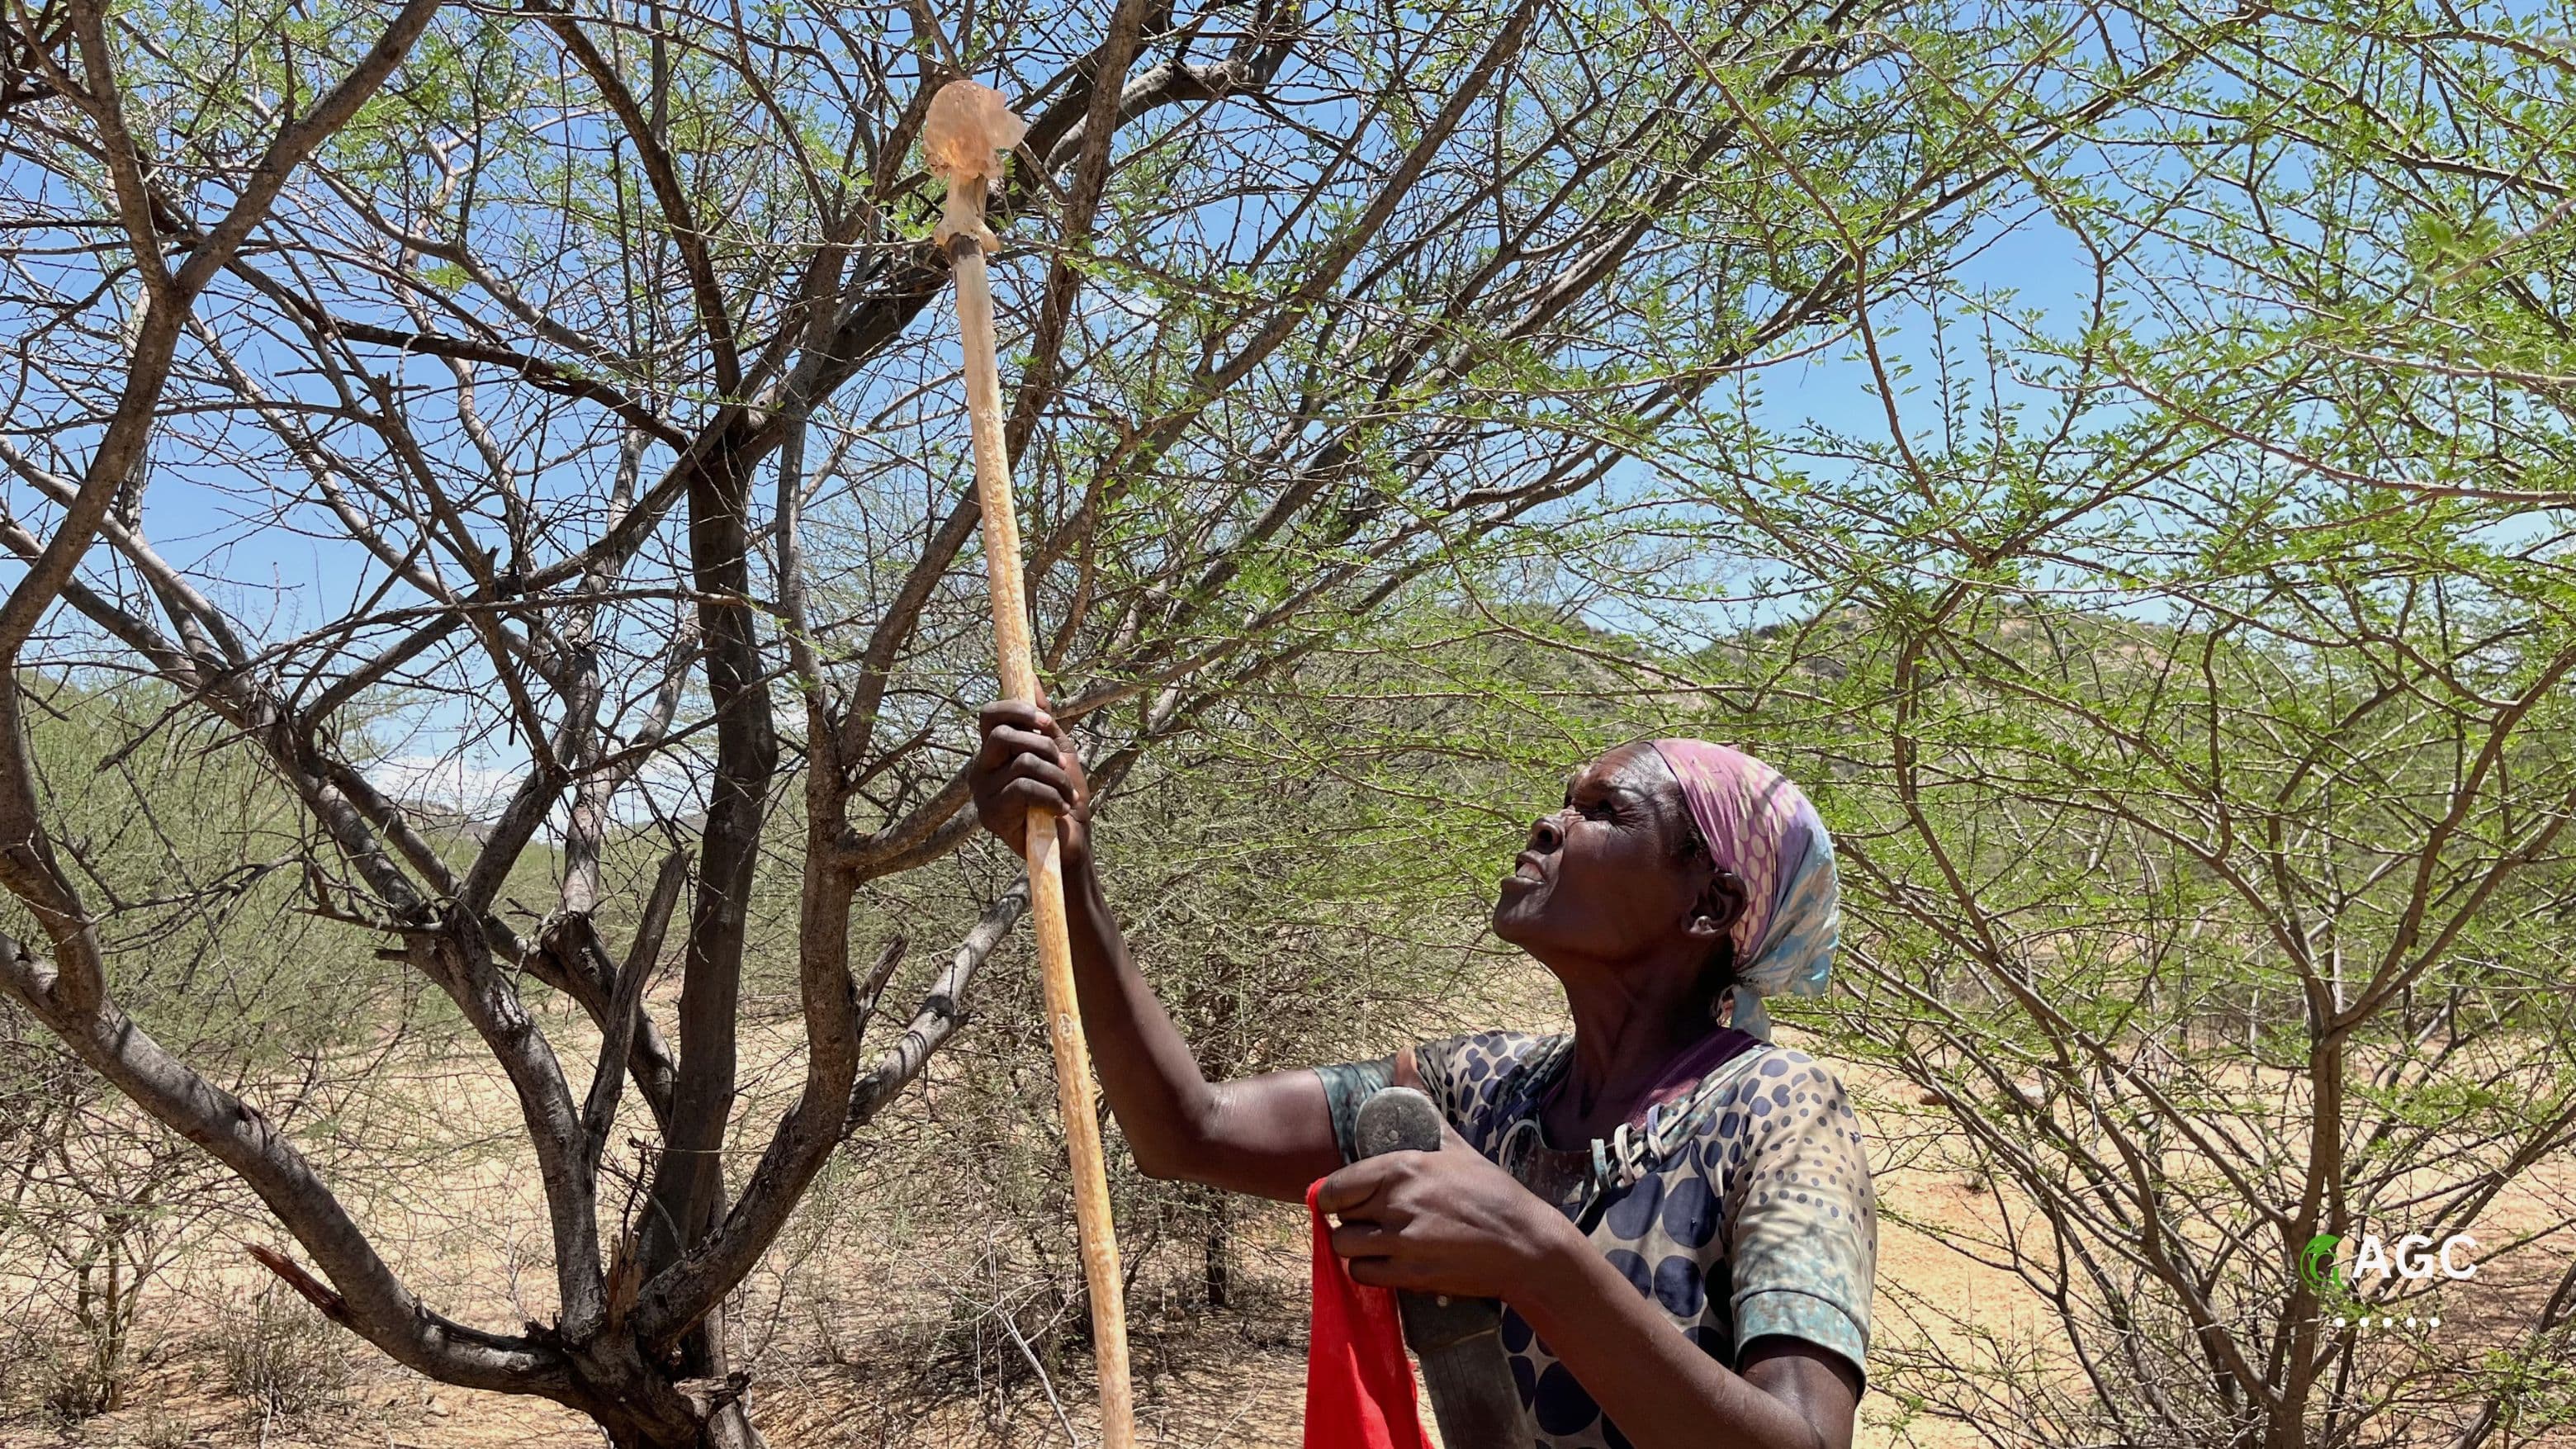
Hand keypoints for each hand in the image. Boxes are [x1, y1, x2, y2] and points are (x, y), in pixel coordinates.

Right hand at [971, 696, 1091, 860]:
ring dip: (1057, 777)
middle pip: (1001, 734)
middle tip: (1063, 764)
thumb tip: (1032, 679)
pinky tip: (1060, 809)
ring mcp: (982, 794)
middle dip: (1043, 745)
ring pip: (1022, 762)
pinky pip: (1024, 789)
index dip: (1017, 710)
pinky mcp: (991, 816)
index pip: (989, 715)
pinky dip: (1052, 796)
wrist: (1072, 843)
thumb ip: (1043, 721)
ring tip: (1067, 794)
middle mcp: (981, 770)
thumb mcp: (1058, 752)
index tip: (1047, 722)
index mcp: (994, 752)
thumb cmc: (1063, 796)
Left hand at [1316, 1123, 1577, 1299]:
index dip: (1337, 1194)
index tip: (1351, 1197)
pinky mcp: (1411, 1275)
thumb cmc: (1489, 1190)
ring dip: (1356, 1246)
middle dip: (1350, 1218)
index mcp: (1402, 1166)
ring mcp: (1403, 1242)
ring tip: (1380, 1240)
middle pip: (1338, 1217)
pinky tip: (1390, 1260)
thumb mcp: (1452, 1142)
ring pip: (1344, 1247)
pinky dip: (1369, 1270)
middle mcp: (1397, 1202)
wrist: (1525, 1243)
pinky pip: (1361, 1275)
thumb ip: (1418, 1100)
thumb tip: (1403, 1052)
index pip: (1334, 1186)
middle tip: (1374, 1217)